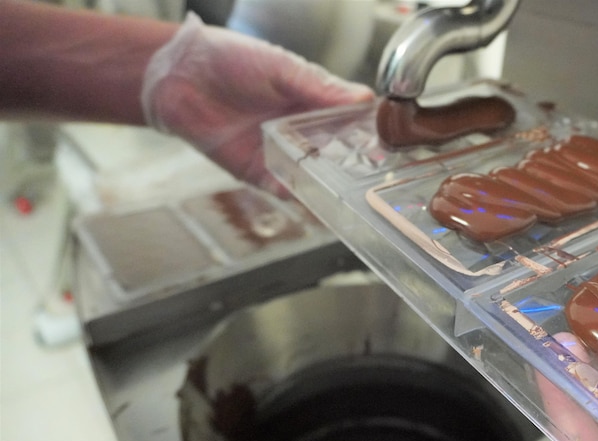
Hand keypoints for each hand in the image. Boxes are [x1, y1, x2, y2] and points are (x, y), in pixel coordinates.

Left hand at [141, 13, 373, 196]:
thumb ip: (320, 86)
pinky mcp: (258, 172)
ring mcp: (281, 153)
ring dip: (331, 184)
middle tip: (379, 174)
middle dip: (357, 165)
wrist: (177, 76)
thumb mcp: (281, 67)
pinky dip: (297, 193)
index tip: (392, 142)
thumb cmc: (228, 59)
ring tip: (352, 191)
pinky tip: (310, 195)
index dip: (371, 133)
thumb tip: (364, 99)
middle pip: (338, 155)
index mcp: (313, 101)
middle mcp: (301, 131)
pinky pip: (283, 188)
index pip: (351, 122)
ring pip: (315, 176)